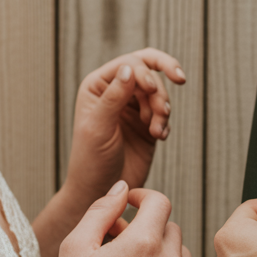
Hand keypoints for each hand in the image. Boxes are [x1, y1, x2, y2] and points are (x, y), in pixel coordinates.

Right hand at [50, 181, 191, 256]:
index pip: (159, 202)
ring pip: (179, 256)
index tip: (129, 204)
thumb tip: (122, 188)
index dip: (142, 197)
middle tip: (120, 241)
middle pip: (171, 228)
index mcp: (145, 242)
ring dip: (159, 254)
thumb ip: (102, 209)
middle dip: (148, 227)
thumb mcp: (77, 245)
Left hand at [65, 49, 186, 205]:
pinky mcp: (147, 125)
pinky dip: (165, 124)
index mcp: (98, 86)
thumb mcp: (99, 126)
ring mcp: (132, 109)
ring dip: (162, 110)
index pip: (130, 64)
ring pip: (159, 94)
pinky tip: (159, 138)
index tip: (151, 90)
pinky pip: (164, 114)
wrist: (101, 192)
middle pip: (149, 73)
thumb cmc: (91, 160)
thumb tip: (129, 67)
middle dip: (159, 91)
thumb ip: (114, 96)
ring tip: (157, 131)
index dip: (145, 72)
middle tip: (164, 108)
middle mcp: (116, 92)